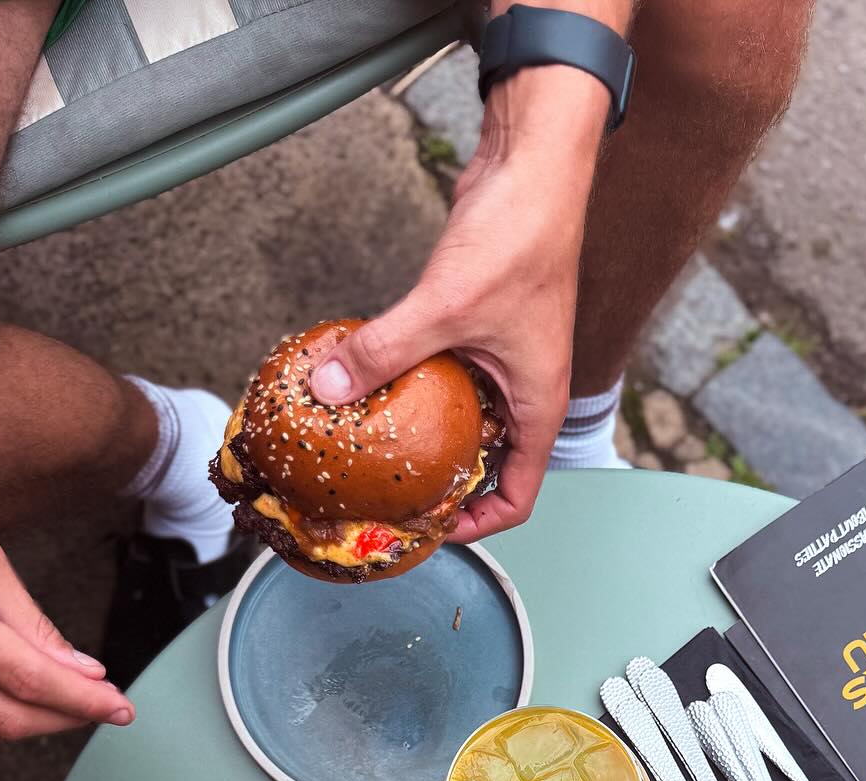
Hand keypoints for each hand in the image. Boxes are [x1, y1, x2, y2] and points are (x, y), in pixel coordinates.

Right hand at [0, 469, 133, 747]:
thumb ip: (32, 622)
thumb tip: (85, 674)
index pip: (22, 674)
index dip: (78, 699)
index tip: (120, 707)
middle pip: (0, 715)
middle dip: (62, 718)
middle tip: (100, 706)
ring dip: (25, 725)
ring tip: (57, 699)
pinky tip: (7, 702)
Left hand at [309, 66, 611, 539]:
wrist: (535, 167)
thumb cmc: (520, 239)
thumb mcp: (444, 308)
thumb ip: (384, 352)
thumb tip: (327, 386)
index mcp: (538, 408)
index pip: (517, 497)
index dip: (474, 524)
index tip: (429, 527)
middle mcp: (525, 392)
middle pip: (487, 464)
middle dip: (440, 483)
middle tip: (387, 493)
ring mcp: (504, 360)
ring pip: (465, 419)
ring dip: (424, 433)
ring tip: (371, 445)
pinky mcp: (481, 326)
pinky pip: (448, 375)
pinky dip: (415, 385)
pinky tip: (371, 381)